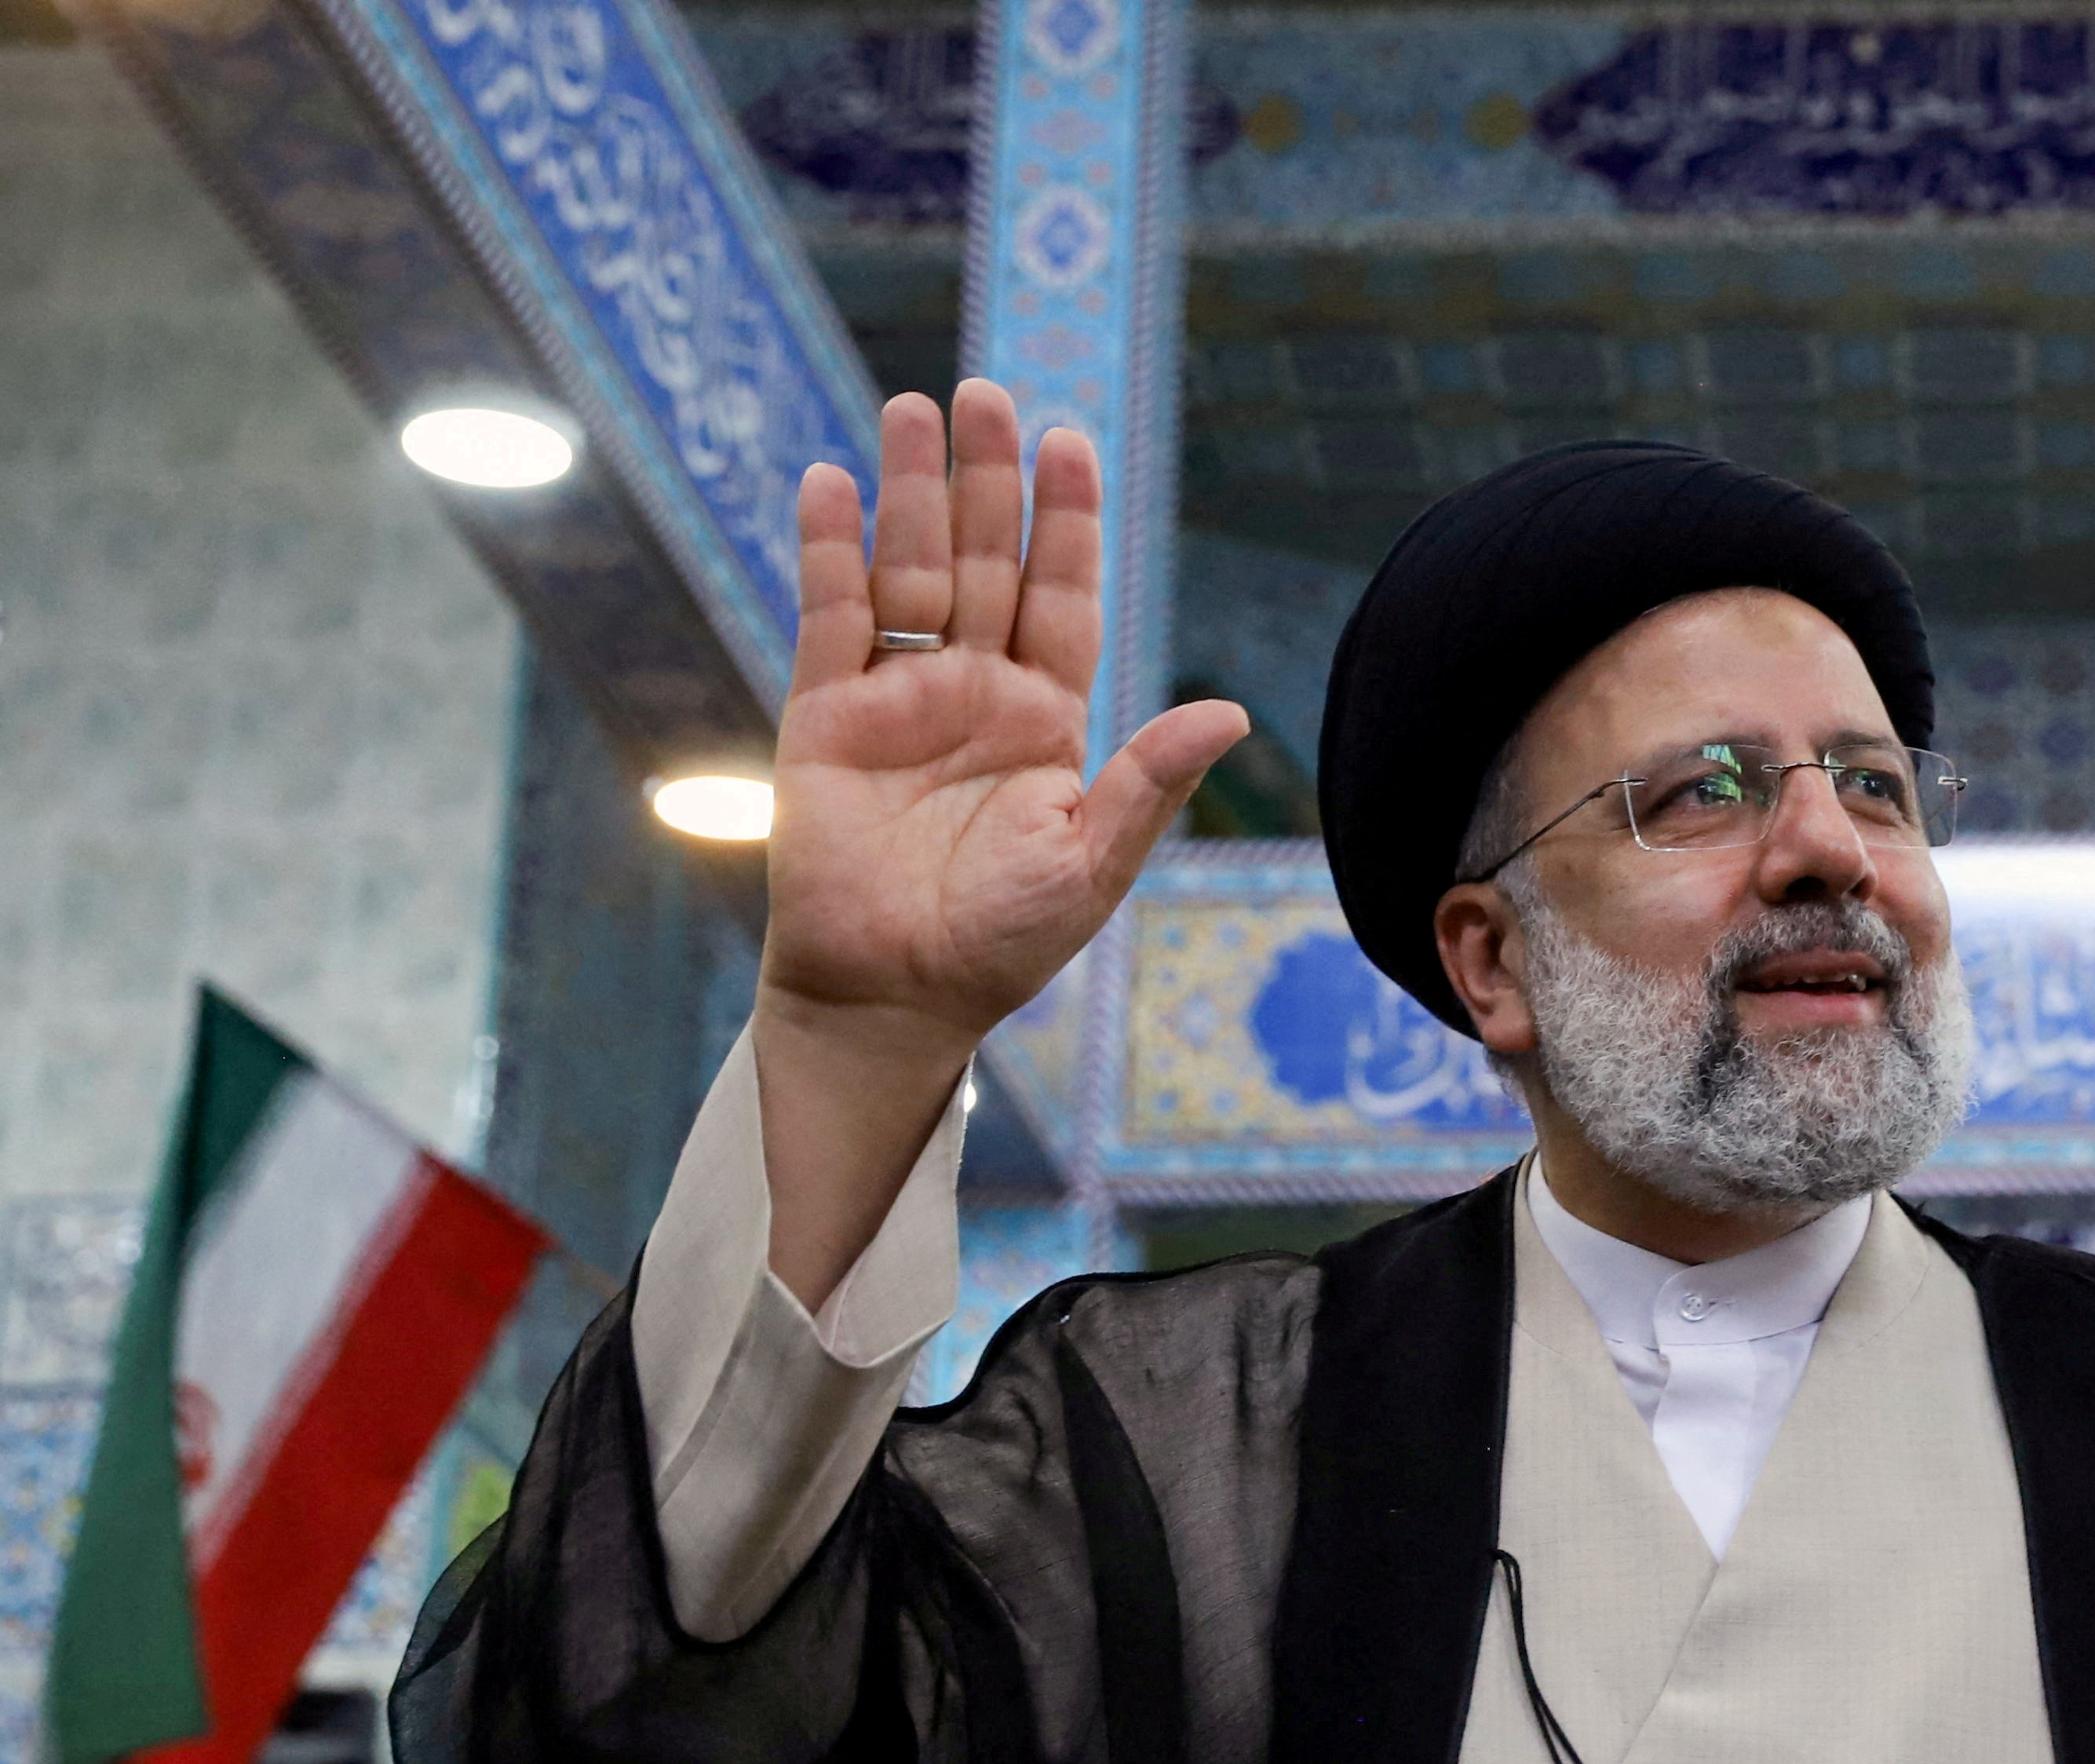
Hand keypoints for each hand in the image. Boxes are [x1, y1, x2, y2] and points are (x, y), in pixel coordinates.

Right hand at [751, 380, 1248, 1306]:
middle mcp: (974, 693)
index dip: (1066, 522)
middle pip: (986, 562)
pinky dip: (829, 552)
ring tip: (914, 406)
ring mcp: (898, 699)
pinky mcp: (825, 719)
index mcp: (1047, 721)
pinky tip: (830, 483)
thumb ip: (1149, 780)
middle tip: (989, 393)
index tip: (1073, 443)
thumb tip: (1227, 711)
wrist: (894, 998)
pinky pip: (830, 619)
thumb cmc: (1001, 943)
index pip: (1061, 597)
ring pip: (910, 570)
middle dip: (990, 479)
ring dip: (912, 490)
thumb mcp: (1091, 860)